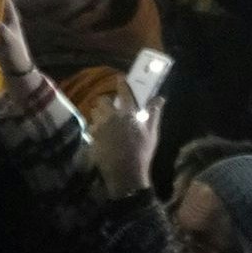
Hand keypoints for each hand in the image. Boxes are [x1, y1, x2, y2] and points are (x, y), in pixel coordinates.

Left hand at [83, 79, 161, 198]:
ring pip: (95, 112)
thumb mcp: (152, 133)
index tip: (120, 79)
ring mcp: (100, 126)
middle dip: (106, 102)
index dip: (121, 84)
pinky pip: (92, 127)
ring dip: (99, 114)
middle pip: (103, 100)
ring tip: (106, 121)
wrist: (126, 173)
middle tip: (111, 108)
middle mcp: (111, 116)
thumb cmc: (142, 152)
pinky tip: (102, 135)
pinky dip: (96, 129)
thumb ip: (154, 113)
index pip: (123, 92)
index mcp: (127, 114)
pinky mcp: (92, 137)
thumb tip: (160, 98)